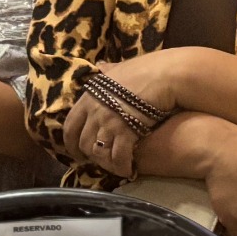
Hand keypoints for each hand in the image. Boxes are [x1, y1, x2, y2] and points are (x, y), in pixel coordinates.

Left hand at [63, 55, 178, 176]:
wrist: (165, 74)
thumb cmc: (145, 68)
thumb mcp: (121, 68)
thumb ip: (109, 71)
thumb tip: (101, 65)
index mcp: (90, 97)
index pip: (70, 125)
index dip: (70, 142)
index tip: (76, 151)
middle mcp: (95, 112)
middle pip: (83, 143)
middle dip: (89, 156)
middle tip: (98, 162)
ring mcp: (109, 123)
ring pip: (99, 153)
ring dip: (106, 163)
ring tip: (114, 167)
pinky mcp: (126, 133)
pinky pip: (119, 157)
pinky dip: (122, 166)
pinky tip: (128, 170)